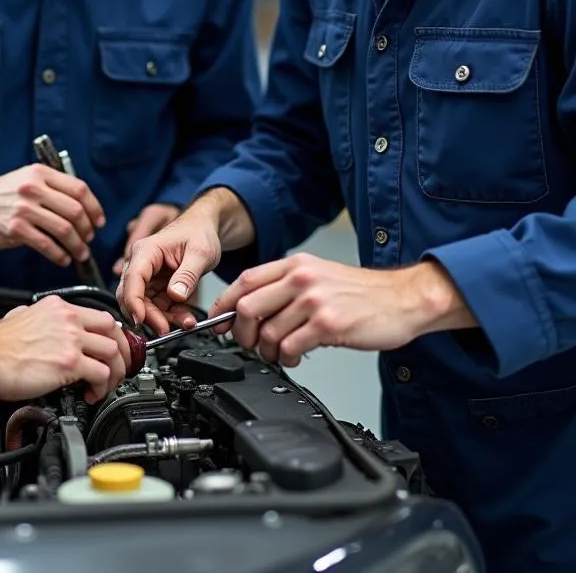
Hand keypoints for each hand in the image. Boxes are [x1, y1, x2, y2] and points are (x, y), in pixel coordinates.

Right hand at [0, 166, 105, 266]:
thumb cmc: (2, 194)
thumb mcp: (27, 179)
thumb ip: (53, 188)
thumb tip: (84, 207)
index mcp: (41, 173)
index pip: (79, 189)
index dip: (94, 207)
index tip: (99, 221)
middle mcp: (33, 188)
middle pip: (75, 210)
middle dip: (87, 229)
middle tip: (89, 239)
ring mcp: (24, 209)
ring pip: (64, 229)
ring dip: (77, 245)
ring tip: (79, 253)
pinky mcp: (15, 229)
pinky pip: (46, 245)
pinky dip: (59, 255)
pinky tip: (62, 258)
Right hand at [0, 296, 130, 402]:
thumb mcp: (21, 317)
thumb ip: (39, 319)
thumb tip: (40, 327)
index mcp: (59, 307)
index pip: (99, 315)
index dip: (109, 335)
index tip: (109, 348)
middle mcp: (69, 319)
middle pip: (113, 330)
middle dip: (121, 352)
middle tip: (117, 367)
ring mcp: (71, 339)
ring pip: (113, 352)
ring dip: (114, 373)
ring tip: (104, 386)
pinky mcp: (70, 362)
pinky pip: (101, 374)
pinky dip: (101, 388)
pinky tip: (91, 394)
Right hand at [117, 196, 225, 335]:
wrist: (204, 229)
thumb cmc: (199, 232)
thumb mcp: (201, 253)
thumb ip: (187, 275)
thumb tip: (175, 295)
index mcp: (146, 250)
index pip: (132, 278)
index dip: (133, 301)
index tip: (141, 320)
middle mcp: (142, 263)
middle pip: (132, 295)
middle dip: (147, 316)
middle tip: (166, 329)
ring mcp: (148, 276)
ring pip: (144, 305)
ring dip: (162, 318)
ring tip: (186, 323)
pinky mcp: (156, 286)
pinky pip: (157, 306)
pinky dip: (170, 315)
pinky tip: (185, 318)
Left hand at [211, 254, 466, 366]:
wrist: (404, 299)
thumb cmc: (361, 293)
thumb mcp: (318, 276)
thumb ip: (286, 287)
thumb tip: (250, 309)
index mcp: (295, 265)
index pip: (244, 281)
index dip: (224, 304)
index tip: (218, 322)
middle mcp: (301, 278)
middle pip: (248, 307)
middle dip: (241, 333)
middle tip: (249, 345)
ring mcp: (314, 301)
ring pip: (267, 332)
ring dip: (266, 351)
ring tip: (278, 354)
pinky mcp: (329, 325)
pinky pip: (290, 347)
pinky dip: (286, 358)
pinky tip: (295, 357)